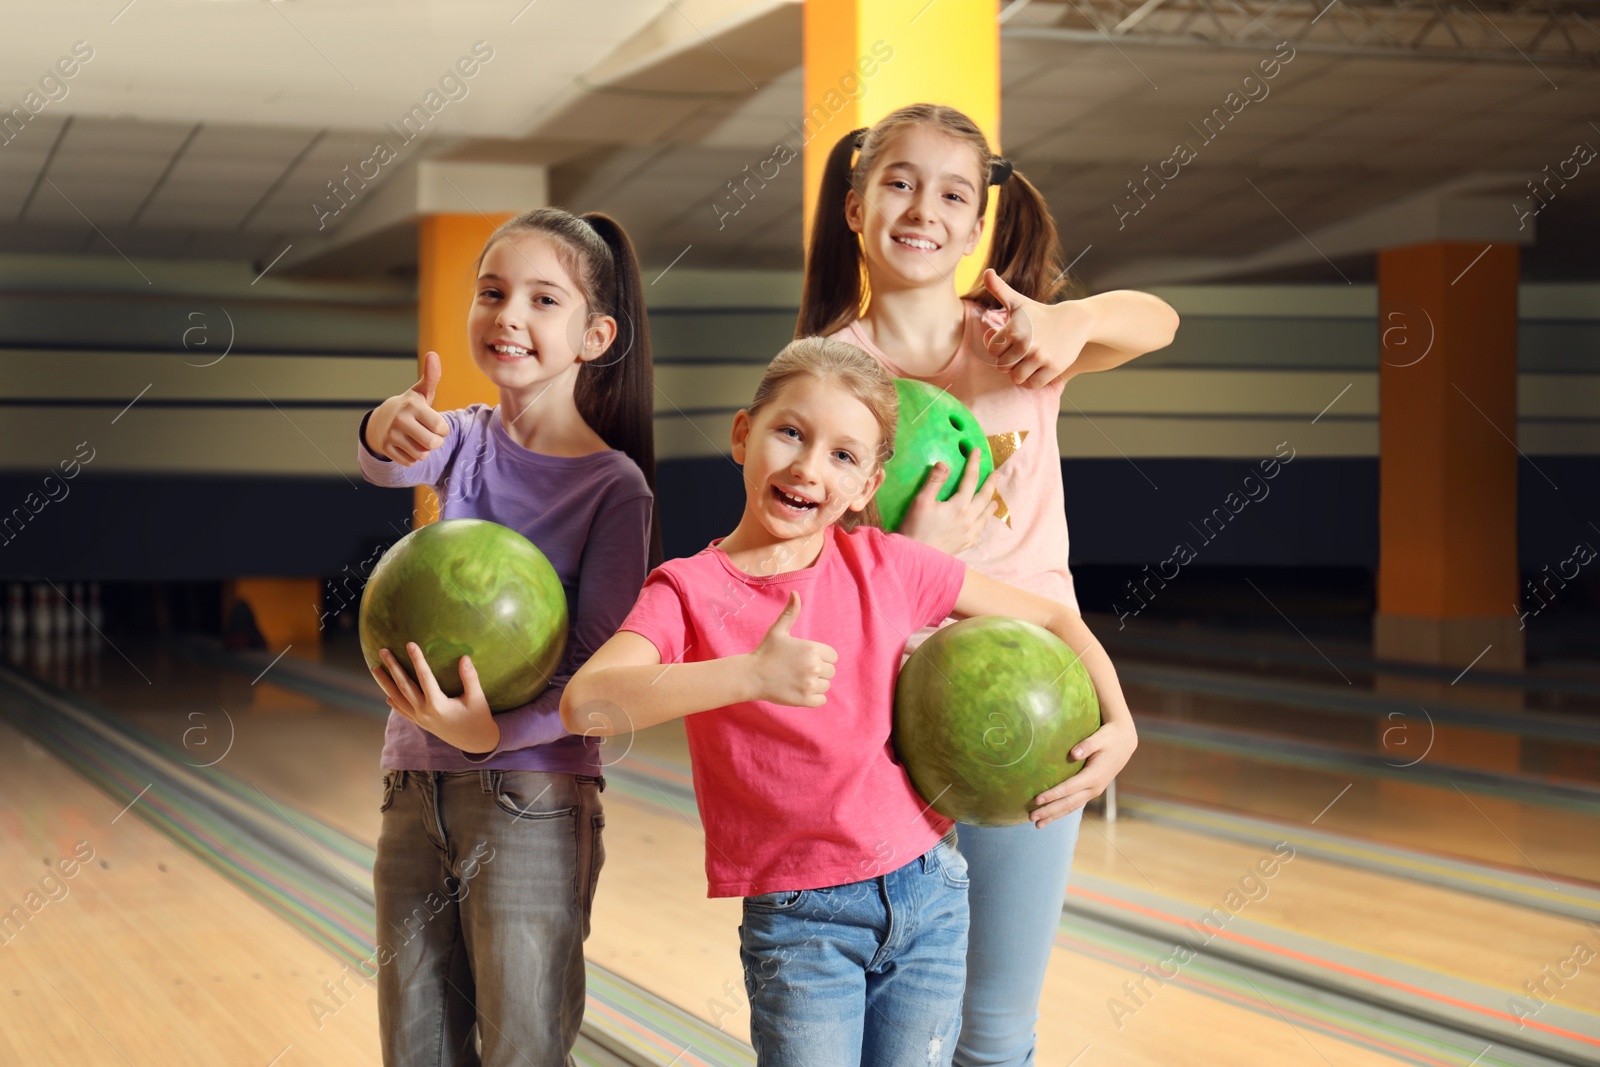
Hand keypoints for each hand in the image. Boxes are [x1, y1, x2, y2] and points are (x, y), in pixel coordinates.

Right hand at [367, 351, 449, 464]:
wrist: (381, 420)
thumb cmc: (410, 406)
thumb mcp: (421, 392)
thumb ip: (431, 376)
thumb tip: (433, 354)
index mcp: (412, 405)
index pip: (441, 428)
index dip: (442, 429)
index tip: (436, 424)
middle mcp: (400, 420)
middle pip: (432, 443)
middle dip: (435, 442)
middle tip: (429, 434)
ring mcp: (391, 435)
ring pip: (421, 455)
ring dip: (424, 451)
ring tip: (419, 440)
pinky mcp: (386, 448)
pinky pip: (410, 462)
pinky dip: (412, 457)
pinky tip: (407, 446)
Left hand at [371, 643, 501, 754]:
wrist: (475, 742)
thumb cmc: (478, 718)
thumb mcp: (477, 698)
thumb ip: (470, 678)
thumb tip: (464, 658)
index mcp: (438, 705)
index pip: (424, 677)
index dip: (417, 659)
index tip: (410, 644)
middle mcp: (424, 712)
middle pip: (404, 686)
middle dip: (393, 667)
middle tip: (383, 651)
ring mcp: (420, 719)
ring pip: (398, 698)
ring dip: (385, 683)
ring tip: (375, 669)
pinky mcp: (421, 724)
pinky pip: (402, 711)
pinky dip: (394, 702)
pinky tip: (387, 694)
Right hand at [748, 592, 835, 707]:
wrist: (752, 675)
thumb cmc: (766, 651)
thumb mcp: (778, 630)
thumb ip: (791, 613)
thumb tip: (795, 593)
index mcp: (812, 649)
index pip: (833, 657)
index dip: (821, 658)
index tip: (806, 659)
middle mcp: (814, 666)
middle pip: (830, 672)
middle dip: (819, 672)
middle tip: (800, 670)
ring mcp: (810, 684)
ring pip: (826, 686)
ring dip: (816, 685)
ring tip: (798, 680)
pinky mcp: (805, 700)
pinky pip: (821, 700)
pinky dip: (814, 698)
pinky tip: (800, 691)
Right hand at [895, 456, 996, 554]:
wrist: (915, 557)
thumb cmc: (916, 528)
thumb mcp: (921, 501)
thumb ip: (934, 481)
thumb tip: (945, 463)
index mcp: (959, 506)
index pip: (970, 479)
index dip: (974, 463)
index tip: (977, 451)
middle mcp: (969, 519)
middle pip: (984, 497)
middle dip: (991, 484)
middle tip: (996, 474)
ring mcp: (969, 533)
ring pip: (985, 516)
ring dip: (991, 506)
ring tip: (994, 501)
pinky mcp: (965, 544)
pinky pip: (980, 532)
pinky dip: (983, 524)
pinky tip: (981, 524)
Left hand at [981, 269, 1091, 390]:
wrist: (1075, 321)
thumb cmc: (1041, 313)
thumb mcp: (1019, 301)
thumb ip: (1000, 289)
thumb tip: (987, 272)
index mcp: (1014, 329)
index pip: (993, 350)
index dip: (999, 348)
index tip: (1009, 343)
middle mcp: (1027, 344)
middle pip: (1003, 366)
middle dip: (1008, 362)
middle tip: (1018, 354)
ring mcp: (1041, 357)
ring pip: (1016, 378)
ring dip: (1019, 374)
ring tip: (1026, 363)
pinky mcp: (1054, 368)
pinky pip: (1033, 384)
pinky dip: (1032, 380)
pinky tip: (1036, 370)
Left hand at [1029, 718, 1136, 826]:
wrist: (1124, 743)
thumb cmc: (1109, 737)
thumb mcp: (1100, 738)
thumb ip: (1087, 745)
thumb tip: (1073, 753)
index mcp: (1094, 776)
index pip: (1069, 788)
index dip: (1053, 794)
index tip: (1037, 799)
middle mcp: (1094, 788)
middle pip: (1068, 803)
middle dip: (1049, 811)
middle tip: (1031, 818)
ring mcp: (1093, 791)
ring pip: (1071, 807)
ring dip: (1054, 816)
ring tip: (1038, 824)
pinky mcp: (1091, 791)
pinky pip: (1075, 804)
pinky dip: (1062, 811)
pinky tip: (1051, 816)